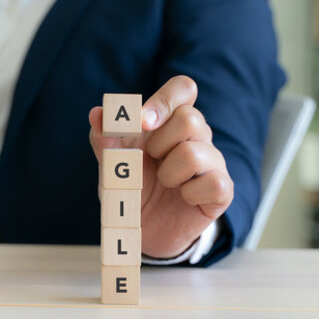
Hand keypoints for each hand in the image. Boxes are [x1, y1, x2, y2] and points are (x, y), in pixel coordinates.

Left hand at [88, 76, 232, 257]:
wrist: (141, 230)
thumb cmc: (130, 189)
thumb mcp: (111, 165)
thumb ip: (104, 139)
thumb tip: (97, 113)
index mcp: (168, 122)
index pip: (183, 88)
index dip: (164, 100)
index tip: (143, 122)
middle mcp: (195, 136)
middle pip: (191, 118)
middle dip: (160, 144)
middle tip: (151, 160)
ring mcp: (212, 162)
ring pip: (196, 153)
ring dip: (169, 173)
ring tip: (164, 183)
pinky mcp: (221, 190)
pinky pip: (213, 183)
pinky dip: (190, 193)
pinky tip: (182, 197)